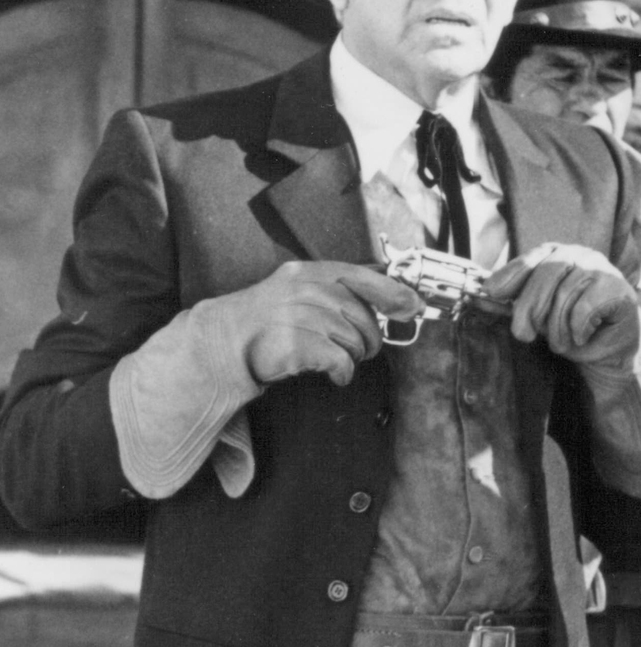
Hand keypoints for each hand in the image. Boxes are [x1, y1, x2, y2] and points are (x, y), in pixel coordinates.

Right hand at [205, 260, 421, 387]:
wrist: (221, 343)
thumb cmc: (267, 320)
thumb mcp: (298, 290)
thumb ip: (338, 289)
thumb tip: (393, 295)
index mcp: (308, 272)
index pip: (361, 276)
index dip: (392, 292)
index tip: (412, 306)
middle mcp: (304, 289)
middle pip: (362, 315)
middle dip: (370, 337)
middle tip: (363, 349)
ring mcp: (298, 316)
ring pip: (354, 339)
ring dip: (355, 356)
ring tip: (338, 359)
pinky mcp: (296, 345)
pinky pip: (340, 361)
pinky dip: (344, 372)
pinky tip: (335, 374)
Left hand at [485, 244, 640, 371]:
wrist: (612, 352)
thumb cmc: (573, 330)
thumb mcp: (539, 315)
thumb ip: (515, 301)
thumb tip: (481, 294)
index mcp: (557, 256)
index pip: (529, 260)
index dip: (509, 276)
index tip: (492, 293)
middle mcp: (580, 255)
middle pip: (545, 274)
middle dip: (529, 308)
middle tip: (525, 334)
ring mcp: (601, 269)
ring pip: (565, 294)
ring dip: (558, 327)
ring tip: (562, 343)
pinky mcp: (618, 288)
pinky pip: (585, 307)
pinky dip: (578, 328)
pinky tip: (582, 337)